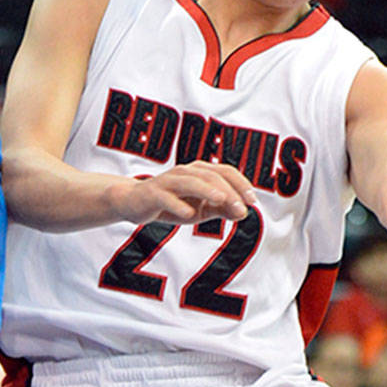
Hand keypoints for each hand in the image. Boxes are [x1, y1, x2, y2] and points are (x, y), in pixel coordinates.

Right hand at [109, 161, 257, 224]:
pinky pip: (167, 197)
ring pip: (190, 182)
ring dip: (207, 191)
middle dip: (228, 191)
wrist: (135, 203)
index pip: (224, 171)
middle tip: (241, 207)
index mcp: (199, 172)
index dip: (240, 183)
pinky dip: (179, 205)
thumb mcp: (201, 209)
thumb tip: (244, 212)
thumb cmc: (172, 203)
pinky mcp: (153, 193)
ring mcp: (168, 181)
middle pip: (210, 175)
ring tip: (221, 200)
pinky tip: (189, 214)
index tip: (252, 200)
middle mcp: (185, 172)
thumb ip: (222, 209)